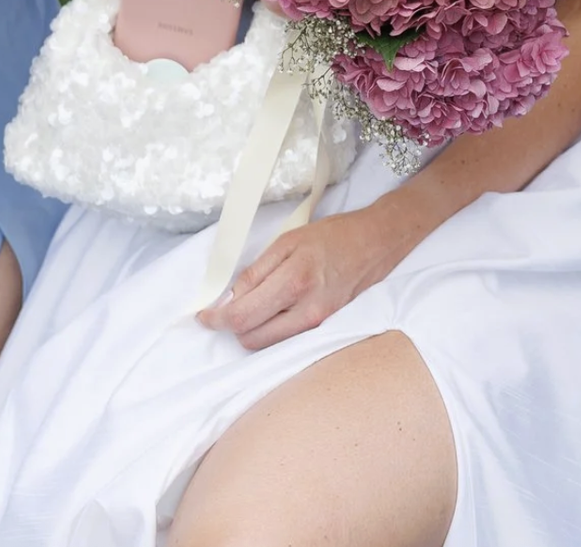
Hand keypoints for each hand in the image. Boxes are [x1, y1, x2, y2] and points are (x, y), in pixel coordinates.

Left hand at [197, 203, 423, 350]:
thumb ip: (256, 272)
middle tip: (225, 309)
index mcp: (294, 282)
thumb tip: (231, 298)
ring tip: (251, 307)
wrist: (377, 243)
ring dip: (252, 330)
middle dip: (233, 327)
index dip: (216, 319)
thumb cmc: (333, 236)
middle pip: (252, 339)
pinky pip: (287, 339)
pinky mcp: (326, 328)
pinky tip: (271, 312)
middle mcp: (308, 312)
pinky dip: (271, 330)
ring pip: (268, 344)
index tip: (204, 316)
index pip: (243, 316)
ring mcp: (319, 324)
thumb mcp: (288, 241)